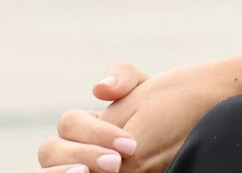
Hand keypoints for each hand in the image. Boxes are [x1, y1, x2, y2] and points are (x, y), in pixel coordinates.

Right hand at [39, 59, 241, 172]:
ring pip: (47, 171)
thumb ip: (124, 78)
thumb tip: (100, 89)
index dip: (94, 134)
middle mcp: (72, 150)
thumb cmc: (168, 110)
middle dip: (79, 155)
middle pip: (50, 151)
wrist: (194, 126)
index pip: (68, 125)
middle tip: (115, 164)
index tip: (131, 145)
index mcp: (83, 126)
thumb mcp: (148, 88)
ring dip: (61, 172)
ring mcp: (78, 167)